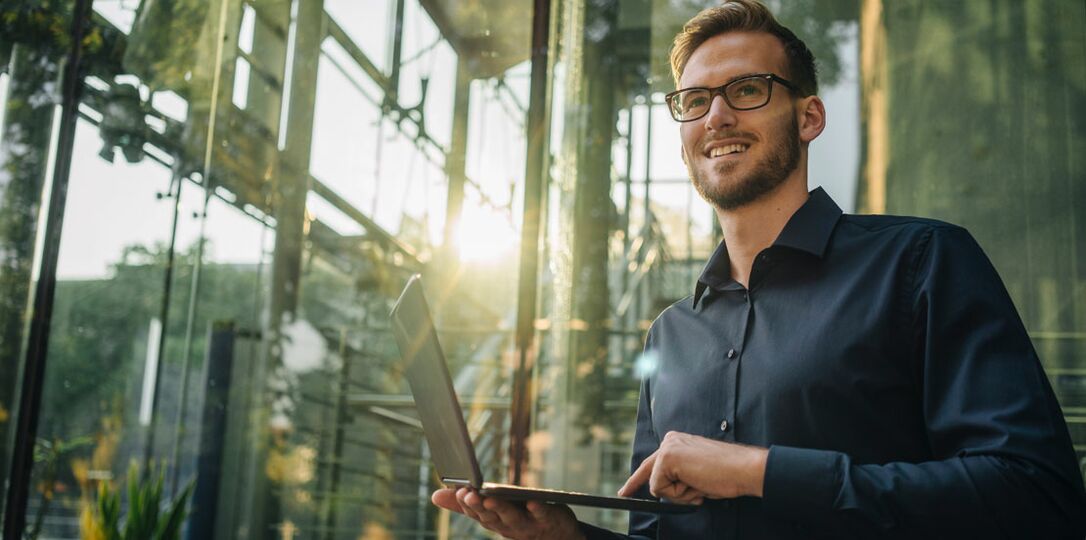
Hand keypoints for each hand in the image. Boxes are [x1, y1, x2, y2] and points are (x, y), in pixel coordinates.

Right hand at [431, 487, 585, 539]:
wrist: (557, 535)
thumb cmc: (521, 518)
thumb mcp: (494, 510)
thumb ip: (466, 504)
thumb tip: (435, 496)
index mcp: (494, 521)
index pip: (477, 513)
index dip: (467, 504)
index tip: (458, 490)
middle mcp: (508, 526)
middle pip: (491, 517)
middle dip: (479, 506)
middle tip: (468, 493)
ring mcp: (528, 524)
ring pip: (512, 518)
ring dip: (501, 509)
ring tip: (490, 497)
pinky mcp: (549, 518)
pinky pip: (543, 514)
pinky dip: (538, 509)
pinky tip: (532, 502)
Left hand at [617, 431, 767, 501]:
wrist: (744, 469)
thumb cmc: (726, 474)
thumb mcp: (697, 475)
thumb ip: (680, 477)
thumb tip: (666, 491)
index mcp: (678, 442)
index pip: (653, 462)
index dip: (636, 478)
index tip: (624, 490)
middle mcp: (670, 441)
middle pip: (648, 471)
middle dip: (638, 485)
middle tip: (622, 494)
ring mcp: (668, 448)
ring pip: (657, 485)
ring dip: (679, 494)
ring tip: (699, 485)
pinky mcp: (667, 458)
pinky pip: (661, 489)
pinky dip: (679, 494)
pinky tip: (695, 484)